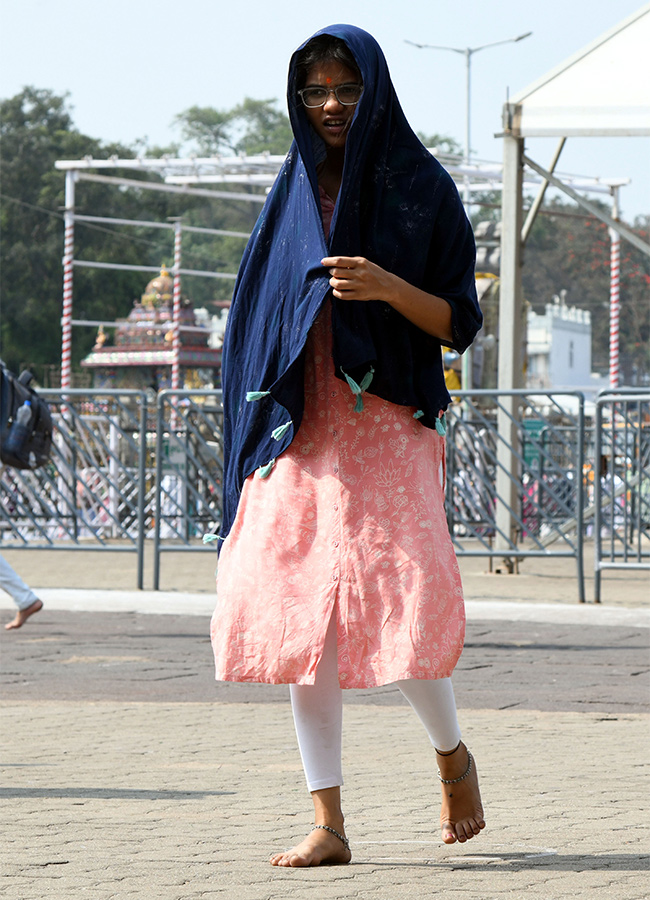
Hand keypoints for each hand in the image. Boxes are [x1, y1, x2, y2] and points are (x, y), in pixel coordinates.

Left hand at [321, 256, 452, 342]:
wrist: (387, 285)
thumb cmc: (373, 272)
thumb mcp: (364, 263)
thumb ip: (351, 263)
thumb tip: (333, 264)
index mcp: (360, 262)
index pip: (340, 261)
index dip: (329, 261)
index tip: (323, 262)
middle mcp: (360, 273)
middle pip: (336, 273)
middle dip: (331, 273)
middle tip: (333, 274)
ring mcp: (359, 285)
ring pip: (337, 284)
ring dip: (333, 283)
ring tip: (335, 282)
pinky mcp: (359, 295)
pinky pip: (342, 295)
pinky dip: (336, 293)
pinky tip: (337, 290)